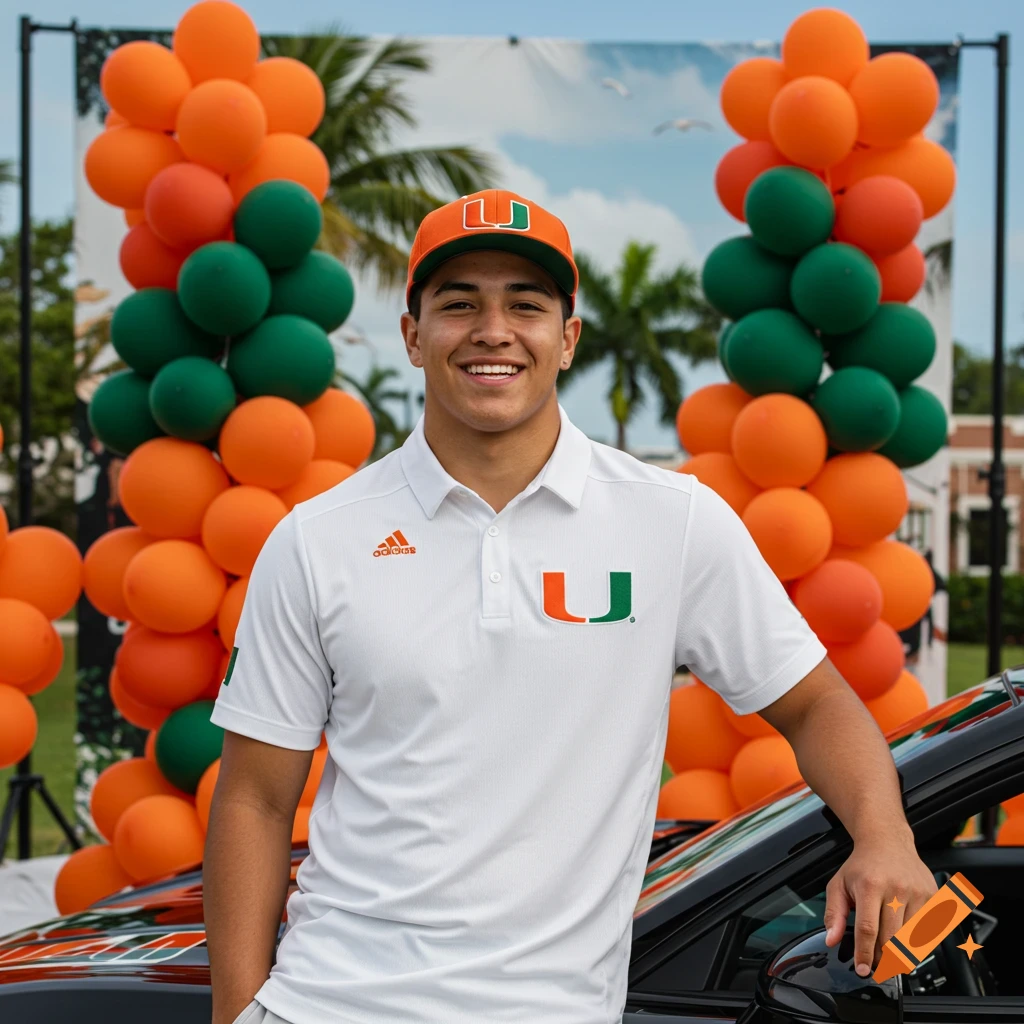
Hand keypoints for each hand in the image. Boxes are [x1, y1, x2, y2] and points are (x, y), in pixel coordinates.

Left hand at [822, 827, 937, 976]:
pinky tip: (905, 940)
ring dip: (900, 953)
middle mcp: (896, 889)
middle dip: (883, 959)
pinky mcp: (933, 897)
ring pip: (912, 939)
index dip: (865, 954)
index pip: (868, 929)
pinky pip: (927, 932)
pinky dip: (917, 943)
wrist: (887, 841)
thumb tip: (832, 940)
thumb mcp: (838, 884)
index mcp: (870, 886)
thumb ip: (833, 913)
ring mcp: (918, 893)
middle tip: (876, 965)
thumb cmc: (862, 865)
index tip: (863, 969)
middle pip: (892, 939)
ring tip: (889, 953)